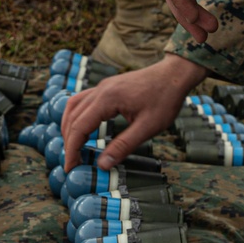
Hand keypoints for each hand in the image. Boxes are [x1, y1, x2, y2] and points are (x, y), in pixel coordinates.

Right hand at [62, 55, 205, 170]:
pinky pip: (83, 100)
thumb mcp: (148, 127)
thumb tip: (102, 165)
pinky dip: (77, 116)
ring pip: (74, 106)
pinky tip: (83, 128)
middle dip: (68, 141)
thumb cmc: (165, 99)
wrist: (175, 74)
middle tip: (72, 163)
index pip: (79, 127)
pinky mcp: (108, 87)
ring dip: (69, 127)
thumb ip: (123, 146)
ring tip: (73, 148)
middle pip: (72, 117)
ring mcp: (103, 86)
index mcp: (107, 99)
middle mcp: (100, 90)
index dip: (71, 150)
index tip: (69, 168)